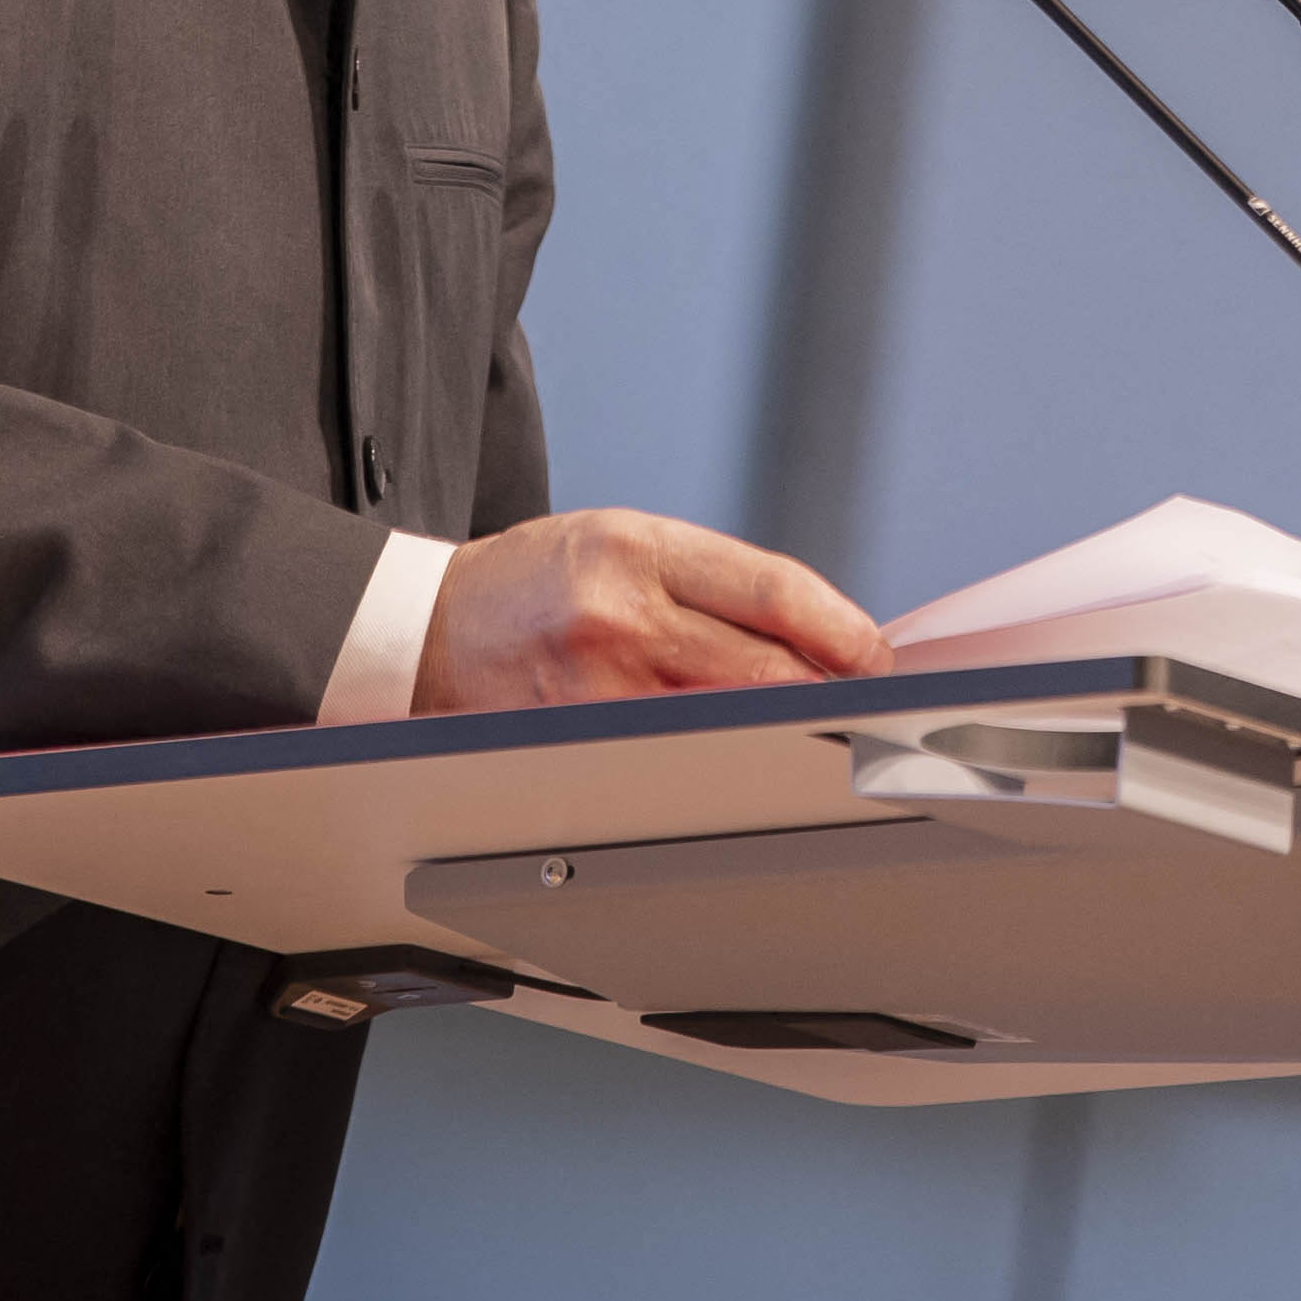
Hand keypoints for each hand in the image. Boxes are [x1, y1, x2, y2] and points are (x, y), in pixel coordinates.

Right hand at [407, 509, 891, 715]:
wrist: (428, 630)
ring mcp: (597, 691)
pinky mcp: (578, 746)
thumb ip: (712, 581)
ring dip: (780, 727)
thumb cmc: (534, 581)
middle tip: (856, 695)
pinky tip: (730, 750)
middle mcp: (619, 618)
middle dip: (826, 687)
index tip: (872, 653)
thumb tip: (815, 633)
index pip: (774, 592)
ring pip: (730, 723)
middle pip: (764, 669)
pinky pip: (678, 759)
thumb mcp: (622, 541)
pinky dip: (720, 757)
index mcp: (637, 549)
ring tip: (800, 722)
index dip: (841, 630)